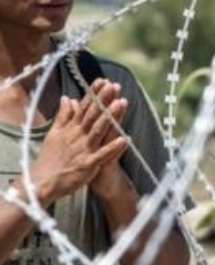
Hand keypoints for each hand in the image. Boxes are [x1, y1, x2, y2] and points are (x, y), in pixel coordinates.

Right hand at [28, 79, 127, 204]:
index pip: (84, 108)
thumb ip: (63, 116)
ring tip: (121, 103)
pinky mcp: (87, 165)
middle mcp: (77, 137)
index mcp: (71, 129)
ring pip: (98, 130)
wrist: (40, 184)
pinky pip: (102, 155)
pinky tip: (125, 139)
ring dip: (110, 117)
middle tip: (114, 86)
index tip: (104, 80)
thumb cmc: (49, 159)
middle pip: (92, 115)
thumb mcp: (54, 134)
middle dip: (103, 100)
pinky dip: (113, 147)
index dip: (94, 94)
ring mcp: (83, 150)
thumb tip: (67, 98)